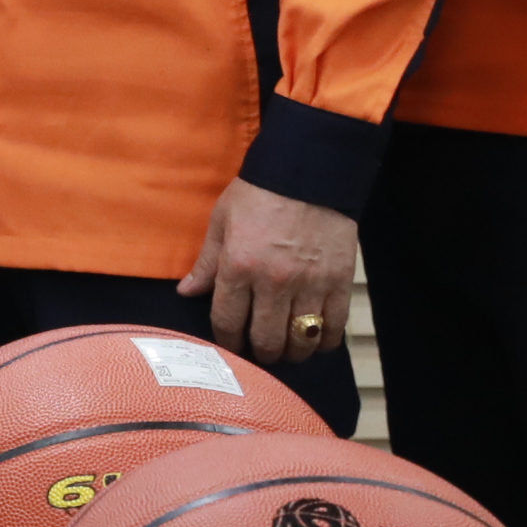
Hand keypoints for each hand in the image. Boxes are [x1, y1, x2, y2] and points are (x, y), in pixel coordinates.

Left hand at [174, 178, 355, 370]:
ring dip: (292, 352)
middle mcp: (274, 281)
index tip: (230, 343)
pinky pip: (334, 327)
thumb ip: (206, 262)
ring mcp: (310, 284)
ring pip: (300, 340)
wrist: (308, 173)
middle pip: (266, 340)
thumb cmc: (258, 194)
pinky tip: (315, 340)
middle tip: (259, 351)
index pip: (227, 321)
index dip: (227, 341)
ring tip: (286, 349)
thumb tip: (186, 292)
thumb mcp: (221, 221)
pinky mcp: (340, 282)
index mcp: (239, 265)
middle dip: (260, 353)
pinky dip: (324, 342)